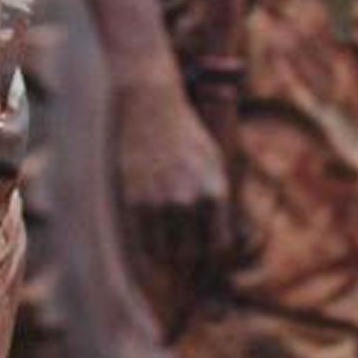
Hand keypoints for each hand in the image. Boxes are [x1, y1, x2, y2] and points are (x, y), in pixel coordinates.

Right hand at [110, 69, 232, 310]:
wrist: (151, 102)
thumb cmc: (187, 132)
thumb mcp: (215, 160)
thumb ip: (217, 197)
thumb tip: (222, 234)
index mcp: (214, 190)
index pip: (219, 246)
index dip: (214, 253)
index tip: (209, 251)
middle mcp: (188, 200)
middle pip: (192, 253)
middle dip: (191, 255)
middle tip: (187, 251)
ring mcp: (159, 201)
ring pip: (166, 252)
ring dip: (169, 252)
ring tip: (170, 244)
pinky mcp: (134, 198)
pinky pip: (144, 240)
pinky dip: (149, 245)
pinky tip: (152, 238)